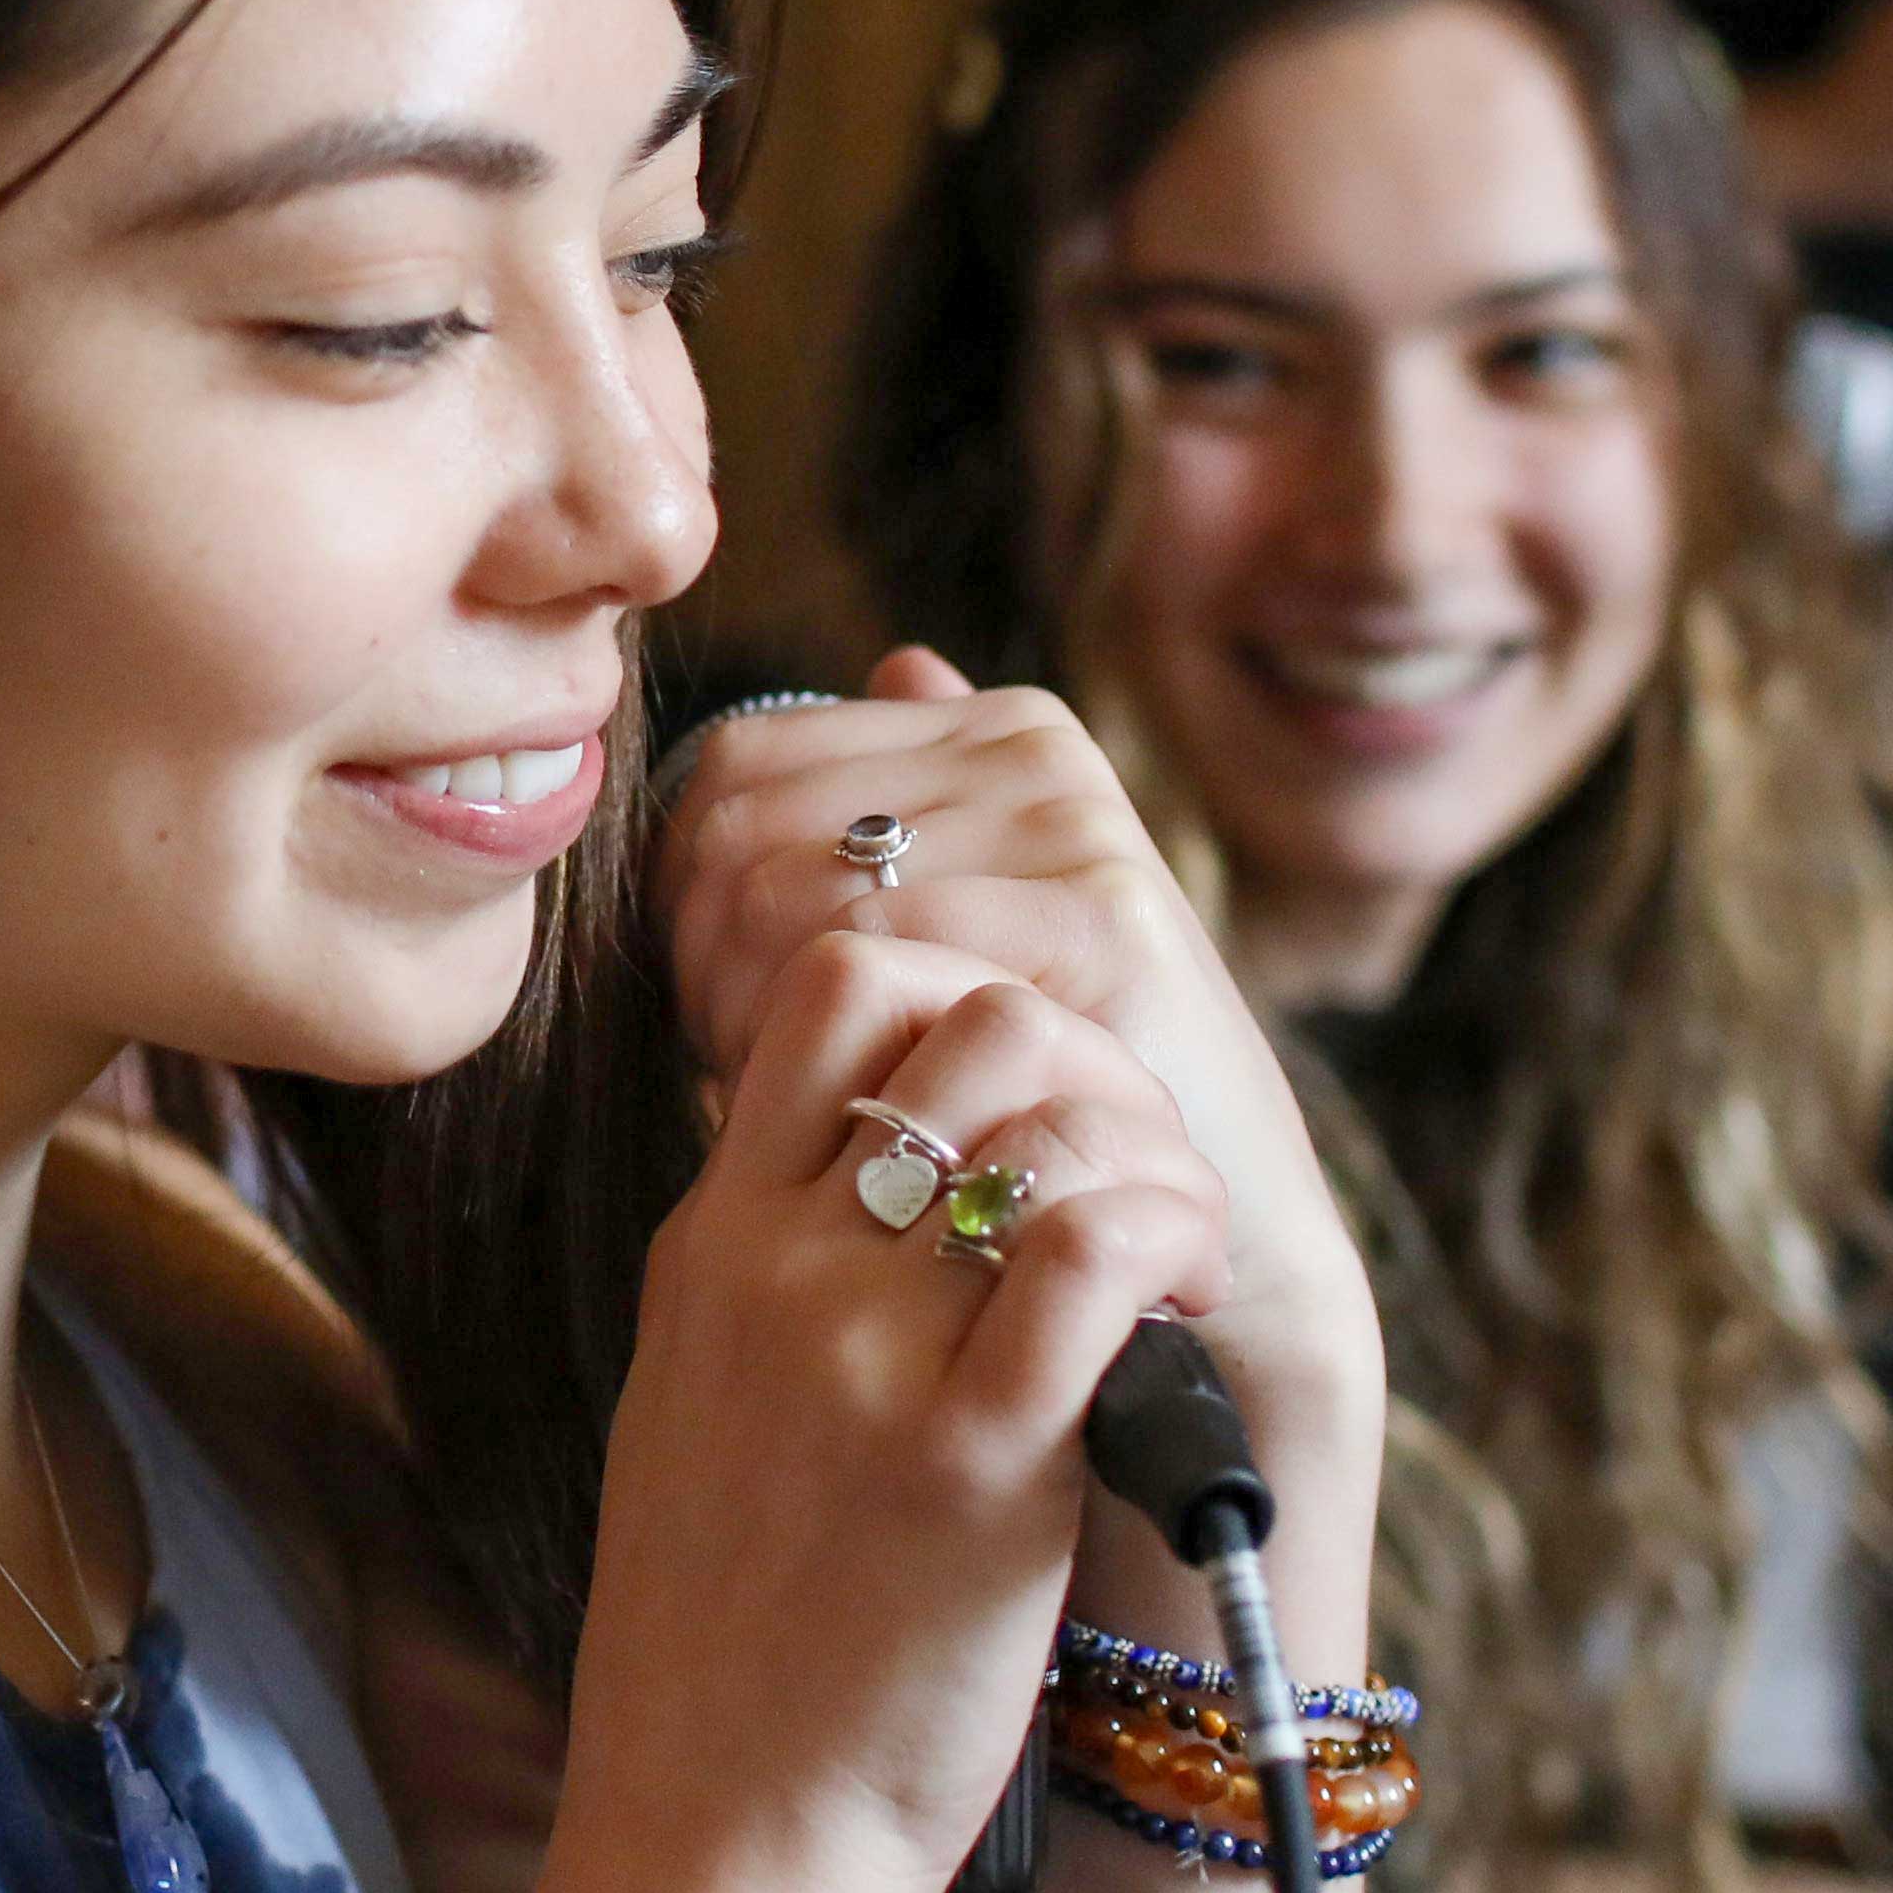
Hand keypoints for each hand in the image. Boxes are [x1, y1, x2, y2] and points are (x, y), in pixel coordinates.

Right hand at [551, 930, 1244, 1892]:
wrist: (709, 1838)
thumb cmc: (718, 1656)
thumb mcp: (690, 1414)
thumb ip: (767, 1286)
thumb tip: (889, 1188)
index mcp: (707, 1247)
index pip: (835, 986)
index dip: (968, 997)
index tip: (1034, 1109)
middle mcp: (776, 1269)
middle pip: (966, 1012)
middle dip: (1090, 1064)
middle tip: (1133, 1177)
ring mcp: (865, 1354)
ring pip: (1047, 1112)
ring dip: (1155, 1155)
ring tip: (1178, 1258)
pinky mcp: (969, 1458)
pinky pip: (1096, 1252)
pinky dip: (1173, 1239)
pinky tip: (1186, 1312)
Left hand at [653, 654, 1384, 1487]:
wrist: (1211, 1230)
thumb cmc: (1052, 1106)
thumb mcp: (977, 945)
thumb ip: (932, 809)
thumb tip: (902, 662)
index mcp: (989, 736)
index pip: (736, 766)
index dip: (681, 892)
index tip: (702, 1002)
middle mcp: (1031, 756)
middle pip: (740, 822)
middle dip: (698, 957)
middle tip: (727, 1066)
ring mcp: (1071, 825)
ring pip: (776, 886)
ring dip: (738, 1009)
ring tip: (780, 1098)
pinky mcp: (1099, 916)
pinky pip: (866, 951)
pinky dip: (817, 1043)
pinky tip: (843, 1121)